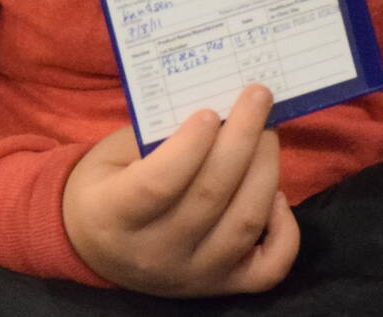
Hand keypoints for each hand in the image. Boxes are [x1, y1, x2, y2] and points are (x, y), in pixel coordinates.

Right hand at [62, 83, 299, 295]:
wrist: (97, 246)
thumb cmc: (107, 186)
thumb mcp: (112, 155)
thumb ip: (156, 136)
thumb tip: (219, 108)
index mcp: (113, 217)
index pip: (158, 185)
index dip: (190, 146)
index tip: (210, 111)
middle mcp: (154, 254)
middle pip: (211, 197)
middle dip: (242, 139)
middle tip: (257, 97)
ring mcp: (194, 275)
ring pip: (244, 223)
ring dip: (265, 170)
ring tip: (267, 132)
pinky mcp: (222, 285)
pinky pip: (269, 268)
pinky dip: (285, 231)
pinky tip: (277, 195)